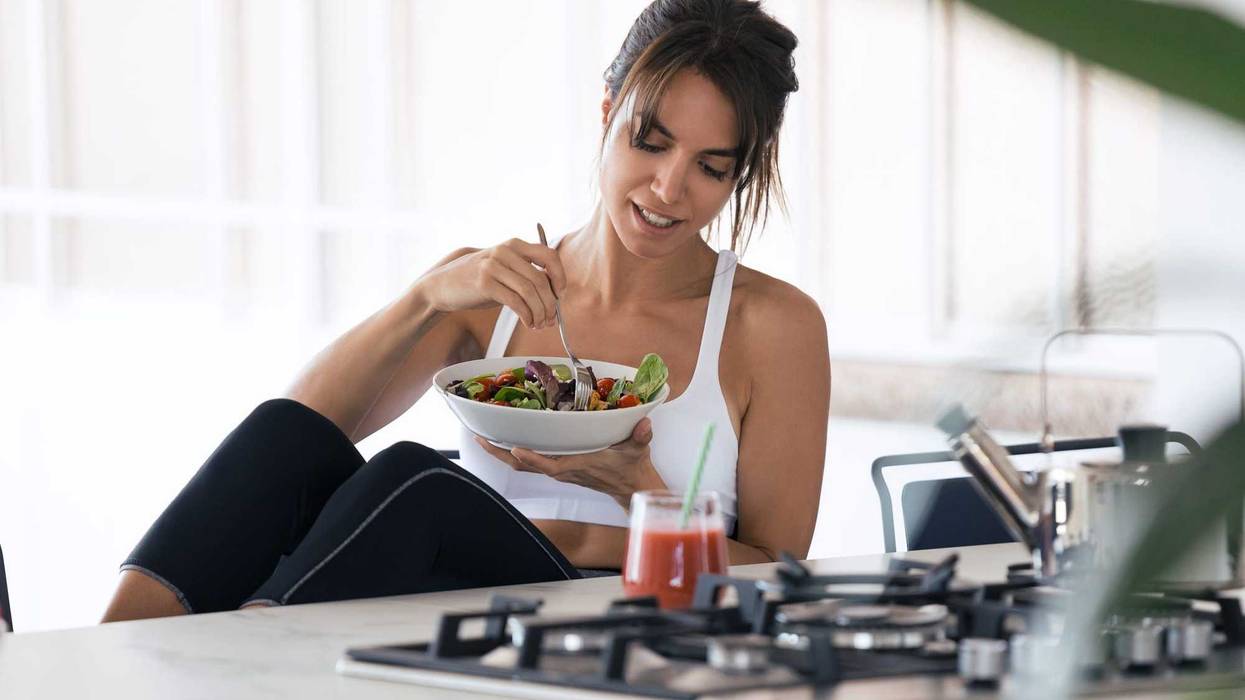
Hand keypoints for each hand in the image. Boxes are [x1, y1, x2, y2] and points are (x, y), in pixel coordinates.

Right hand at [414, 238, 567, 328]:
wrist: (443, 285)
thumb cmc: (479, 280)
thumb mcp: (504, 268)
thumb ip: (525, 273)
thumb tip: (555, 294)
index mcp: (514, 245)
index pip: (549, 255)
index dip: (560, 276)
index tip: (560, 294)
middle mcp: (505, 251)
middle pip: (541, 279)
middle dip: (550, 304)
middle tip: (551, 320)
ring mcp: (494, 266)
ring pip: (530, 292)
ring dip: (540, 313)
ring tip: (539, 324)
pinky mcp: (485, 284)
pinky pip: (516, 302)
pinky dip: (527, 316)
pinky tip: (528, 323)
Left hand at [474, 418, 665, 508]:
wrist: (632, 487)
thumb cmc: (632, 466)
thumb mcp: (639, 448)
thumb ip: (641, 436)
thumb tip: (644, 424)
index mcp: (580, 465)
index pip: (552, 465)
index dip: (532, 458)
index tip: (514, 447)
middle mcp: (565, 470)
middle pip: (526, 466)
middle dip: (502, 454)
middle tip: (480, 438)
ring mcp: (560, 470)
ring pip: (524, 466)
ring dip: (503, 453)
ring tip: (483, 438)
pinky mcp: (559, 468)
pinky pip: (531, 463)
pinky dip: (515, 453)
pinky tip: (504, 441)